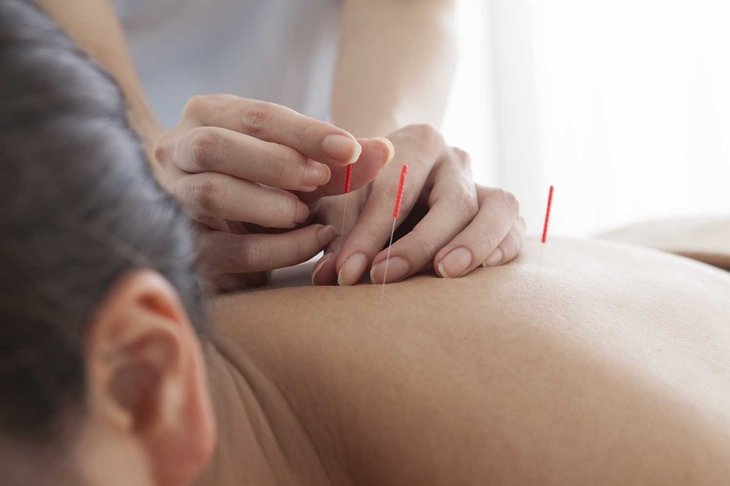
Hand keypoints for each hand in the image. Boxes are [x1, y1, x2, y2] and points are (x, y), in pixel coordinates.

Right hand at [154, 94, 391, 289]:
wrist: (232, 228)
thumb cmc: (269, 183)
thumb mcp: (302, 165)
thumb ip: (340, 160)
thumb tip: (384, 151)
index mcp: (207, 115)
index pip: (256, 116)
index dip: (305, 133)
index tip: (351, 151)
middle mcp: (177, 151)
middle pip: (216, 147)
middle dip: (275, 163)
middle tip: (319, 181)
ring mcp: (172, 197)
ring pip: (213, 195)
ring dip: (270, 206)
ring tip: (306, 215)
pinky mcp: (183, 245)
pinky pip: (227, 249)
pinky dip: (276, 248)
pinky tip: (310, 242)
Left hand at [311, 124, 523, 285]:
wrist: (395, 178)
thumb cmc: (362, 190)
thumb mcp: (341, 200)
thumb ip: (334, 233)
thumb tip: (329, 275)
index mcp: (417, 142)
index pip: (395, 189)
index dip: (369, 234)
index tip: (346, 272)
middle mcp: (456, 160)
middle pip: (453, 199)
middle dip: (419, 243)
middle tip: (386, 276)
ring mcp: (484, 185)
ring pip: (498, 208)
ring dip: (474, 243)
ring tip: (445, 273)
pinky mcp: (501, 214)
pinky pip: (514, 227)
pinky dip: (501, 249)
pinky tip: (479, 271)